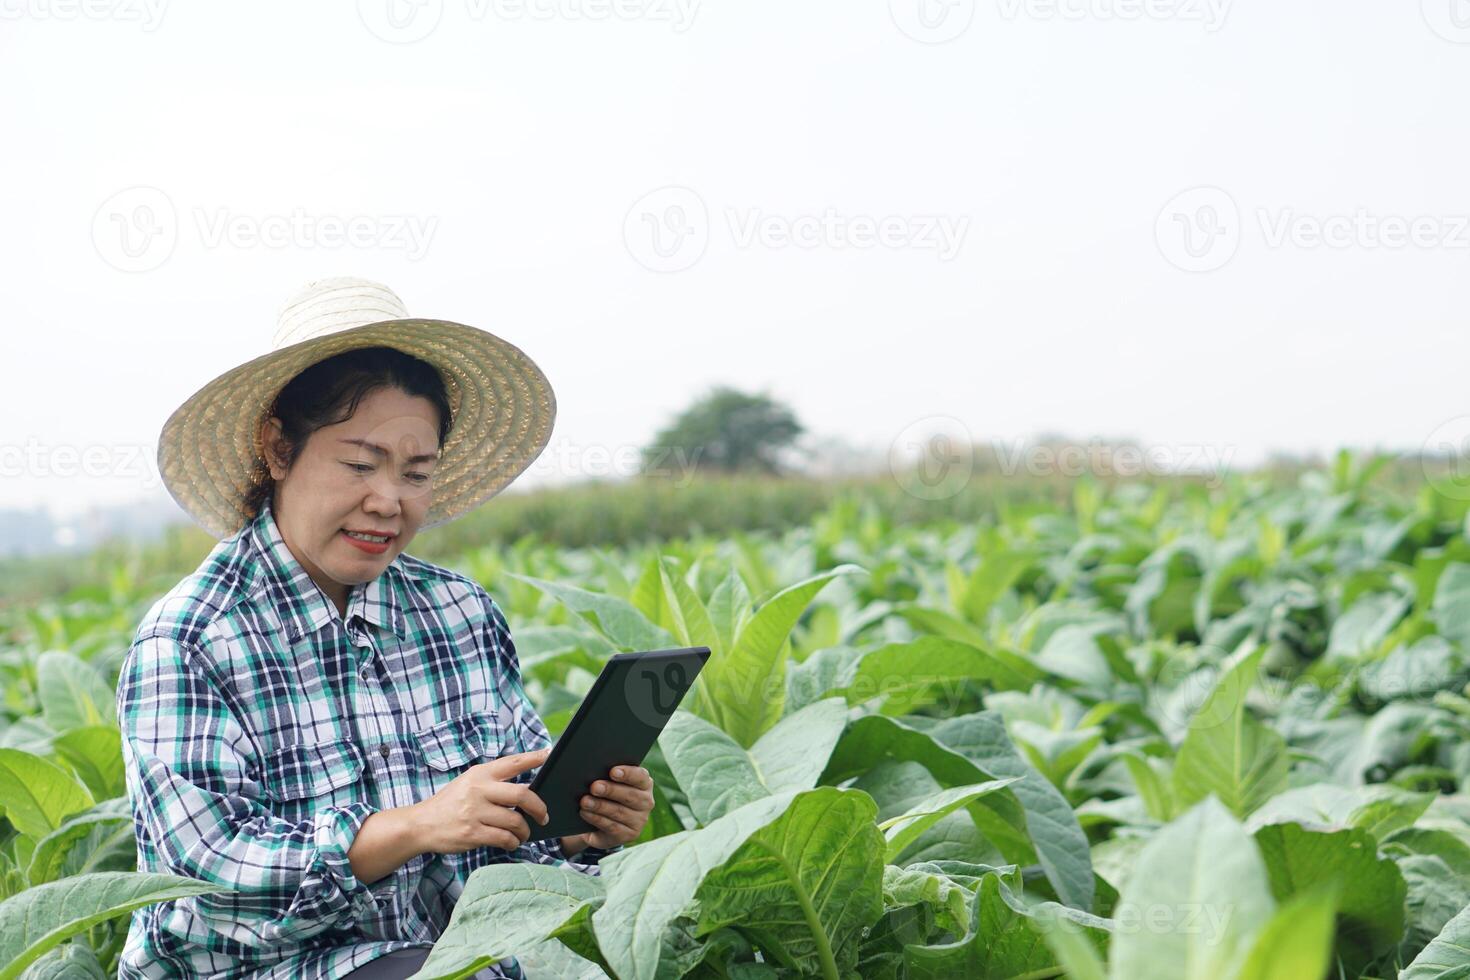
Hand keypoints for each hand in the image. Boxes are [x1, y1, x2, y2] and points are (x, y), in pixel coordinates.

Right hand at [409, 748, 550, 853]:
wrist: (421, 824)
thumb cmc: (450, 803)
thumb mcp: (468, 782)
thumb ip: (493, 781)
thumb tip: (526, 787)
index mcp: (480, 774)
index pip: (511, 762)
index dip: (532, 758)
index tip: (548, 755)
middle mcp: (479, 790)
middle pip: (522, 794)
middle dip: (539, 807)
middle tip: (544, 816)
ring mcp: (475, 812)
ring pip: (515, 821)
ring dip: (524, 830)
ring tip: (524, 833)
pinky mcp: (472, 833)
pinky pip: (503, 838)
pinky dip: (513, 842)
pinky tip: (512, 842)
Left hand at [564, 765, 653, 851]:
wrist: (601, 822)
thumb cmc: (606, 794)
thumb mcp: (610, 783)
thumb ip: (607, 776)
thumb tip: (593, 770)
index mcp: (644, 784)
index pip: (641, 776)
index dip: (628, 773)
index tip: (612, 771)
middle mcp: (646, 802)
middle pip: (630, 795)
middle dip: (611, 790)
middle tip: (594, 787)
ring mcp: (639, 821)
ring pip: (620, 812)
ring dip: (600, 806)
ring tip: (585, 801)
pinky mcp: (629, 835)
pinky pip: (612, 826)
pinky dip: (597, 819)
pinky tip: (585, 813)